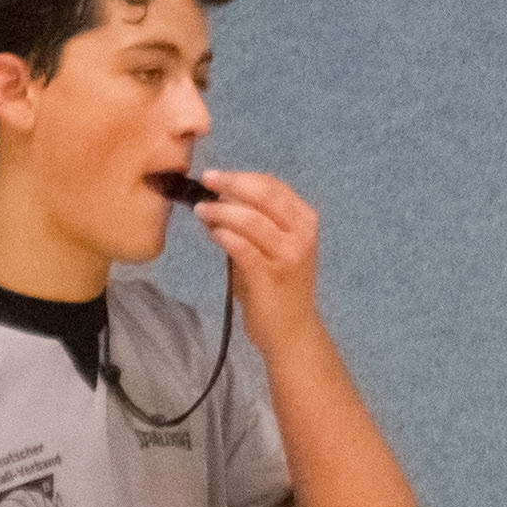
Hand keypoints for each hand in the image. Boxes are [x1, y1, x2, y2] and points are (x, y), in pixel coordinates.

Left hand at [186, 169, 323, 342]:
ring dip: (220, 211)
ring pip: (249, 219)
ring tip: (201, 211)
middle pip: (263, 194)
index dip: (240, 177)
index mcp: (304, 220)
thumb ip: (253, 219)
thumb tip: (220, 194)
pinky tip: (212, 233)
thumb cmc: (277, 285)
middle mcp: (301, 233)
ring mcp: (288, 255)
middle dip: (230, 184)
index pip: (272, 185)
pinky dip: (223, 235)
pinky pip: (241, 246)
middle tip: (205, 181)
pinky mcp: (270, 275)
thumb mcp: (272, 244)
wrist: (291, 329)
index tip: (214, 178)